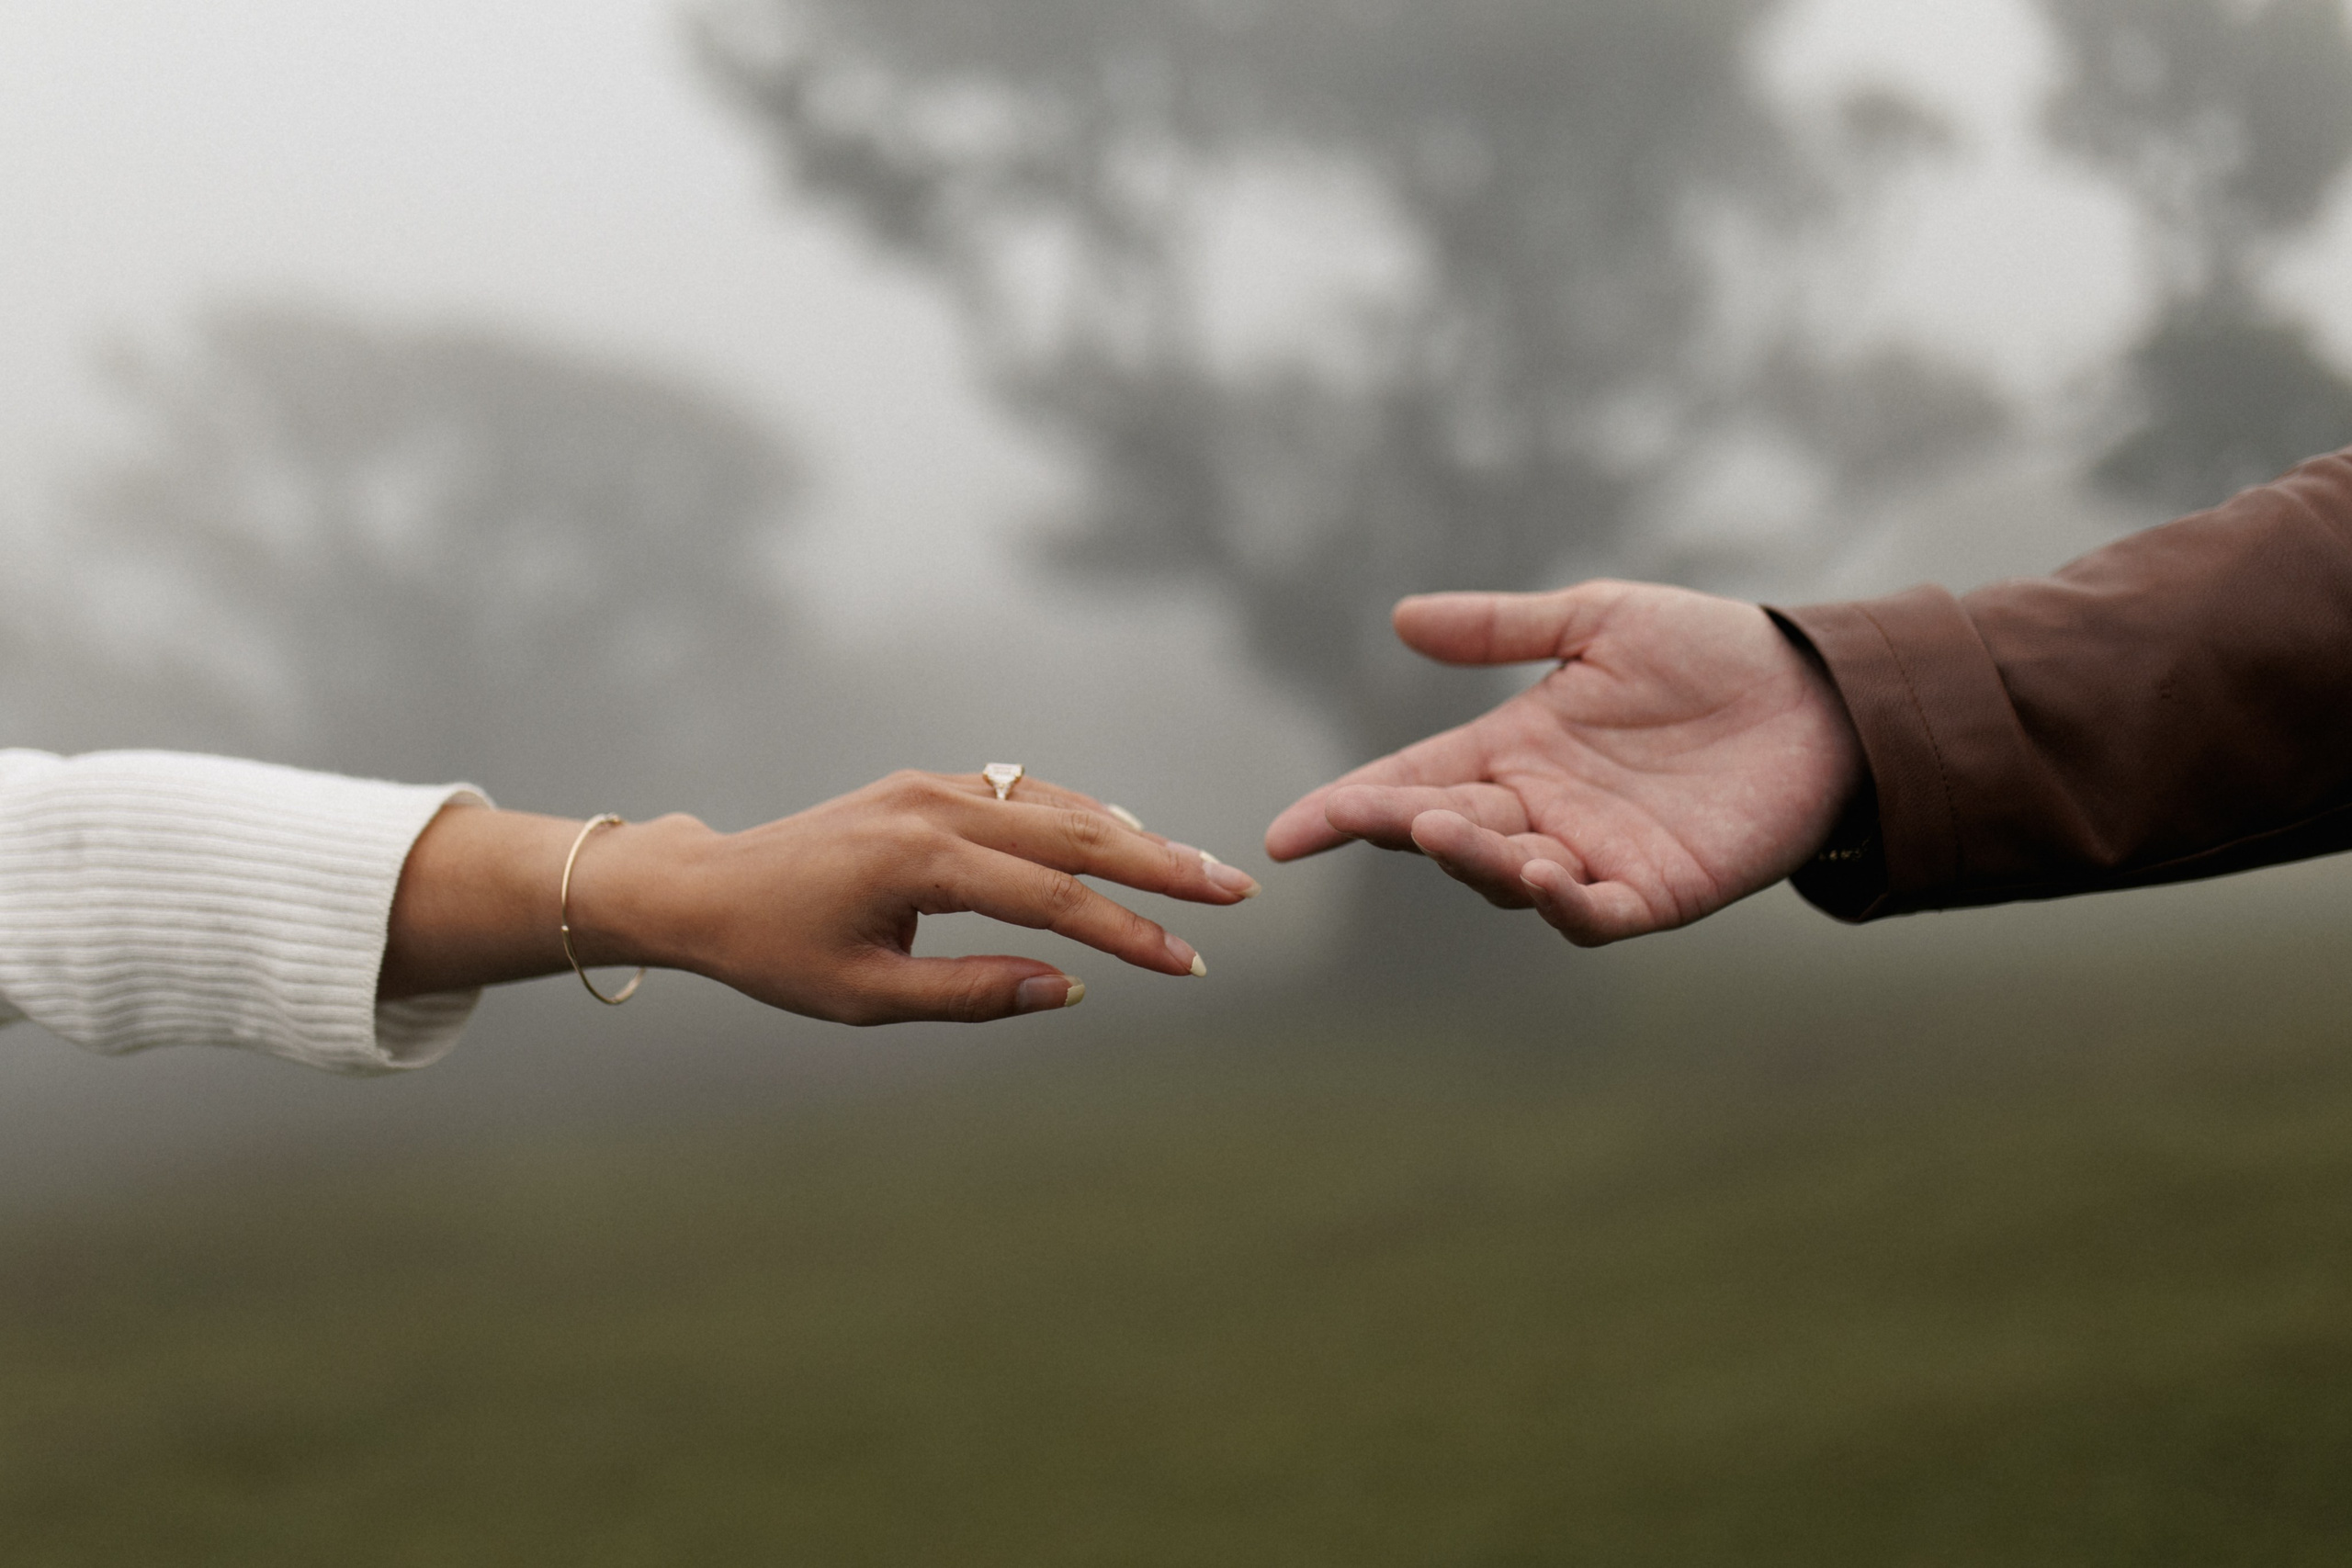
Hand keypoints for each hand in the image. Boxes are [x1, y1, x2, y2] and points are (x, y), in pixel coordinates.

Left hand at [384, 772, 1257, 1022]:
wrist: (707, 888)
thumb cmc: (777, 953)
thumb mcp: (867, 998)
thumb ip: (972, 993)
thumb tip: (1070, 988)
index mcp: (919, 862)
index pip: (1051, 899)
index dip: (1127, 932)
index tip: (1186, 962)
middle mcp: (934, 806)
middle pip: (1074, 834)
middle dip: (1162, 866)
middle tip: (1236, 889)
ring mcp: (933, 786)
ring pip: (1056, 806)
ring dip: (1133, 838)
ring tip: (1200, 869)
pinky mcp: (929, 785)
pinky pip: (1025, 794)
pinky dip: (1082, 815)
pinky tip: (1127, 839)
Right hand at [1264, 582, 1864, 945]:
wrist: (1821, 691)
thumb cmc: (1711, 652)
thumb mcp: (1596, 621)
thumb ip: (1502, 629)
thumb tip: (1400, 620)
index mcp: (1514, 751)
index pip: (1411, 782)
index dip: (1350, 807)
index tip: (1290, 830)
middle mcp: (1540, 812)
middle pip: (1446, 830)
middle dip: (1397, 825)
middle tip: (1365, 813)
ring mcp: (1593, 858)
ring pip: (1504, 877)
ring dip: (1469, 858)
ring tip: (1438, 826)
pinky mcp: (1655, 892)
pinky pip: (1590, 913)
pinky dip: (1555, 902)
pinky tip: (1536, 871)